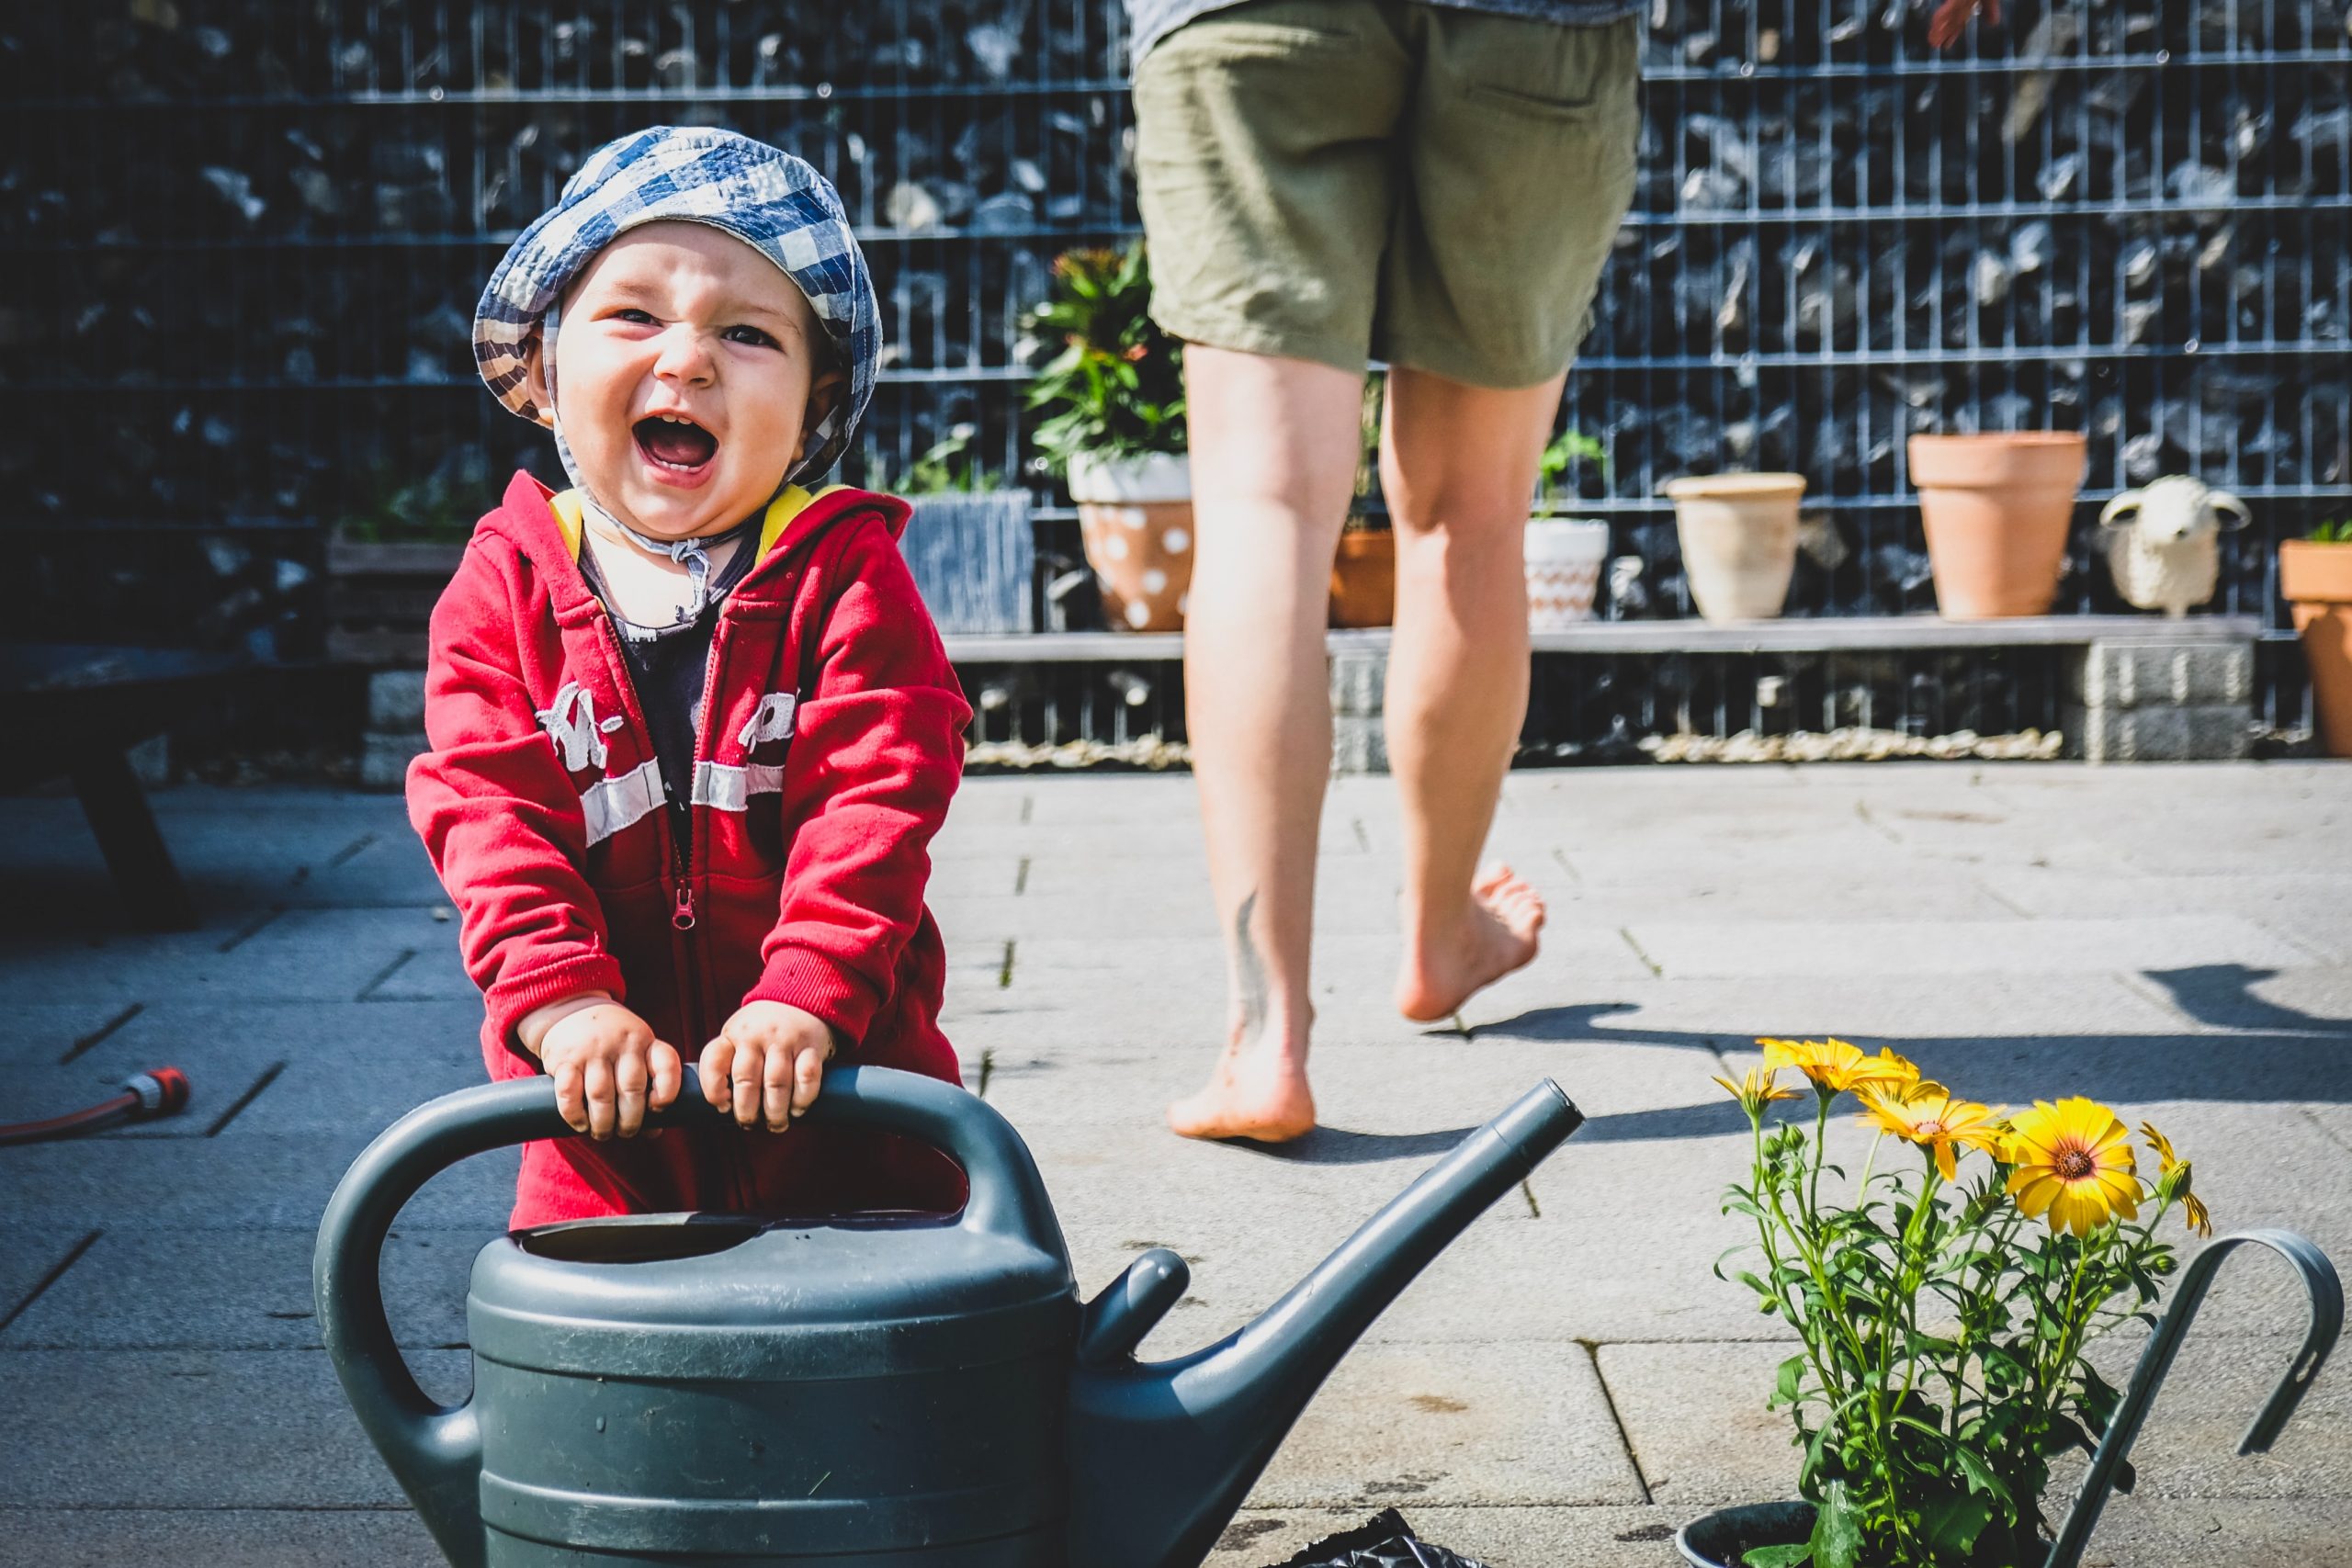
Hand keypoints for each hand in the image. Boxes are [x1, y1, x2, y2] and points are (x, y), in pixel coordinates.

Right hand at [520, 993, 682, 1139]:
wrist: (570, 1012)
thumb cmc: (612, 1044)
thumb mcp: (636, 1053)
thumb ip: (647, 1086)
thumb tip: (653, 1132)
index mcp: (645, 1041)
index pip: (667, 1065)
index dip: (667, 1093)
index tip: (657, 1109)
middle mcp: (621, 1043)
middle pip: (632, 1090)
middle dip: (630, 1121)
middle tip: (625, 1132)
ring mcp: (592, 1050)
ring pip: (601, 1096)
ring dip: (603, 1124)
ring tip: (603, 1133)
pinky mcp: (565, 1059)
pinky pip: (569, 1093)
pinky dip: (575, 1116)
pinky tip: (581, 1124)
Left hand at [700, 1002, 837, 1131]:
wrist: (801, 999)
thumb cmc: (762, 1031)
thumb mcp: (738, 1037)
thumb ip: (727, 1065)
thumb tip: (724, 1110)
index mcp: (733, 1035)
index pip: (713, 1062)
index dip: (714, 1090)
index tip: (723, 1108)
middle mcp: (756, 1035)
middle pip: (746, 1080)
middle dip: (747, 1111)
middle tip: (751, 1124)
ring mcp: (785, 1039)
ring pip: (777, 1083)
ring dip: (775, 1112)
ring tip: (776, 1124)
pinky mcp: (811, 1045)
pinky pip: (807, 1077)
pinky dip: (802, 1099)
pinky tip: (798, 1109)